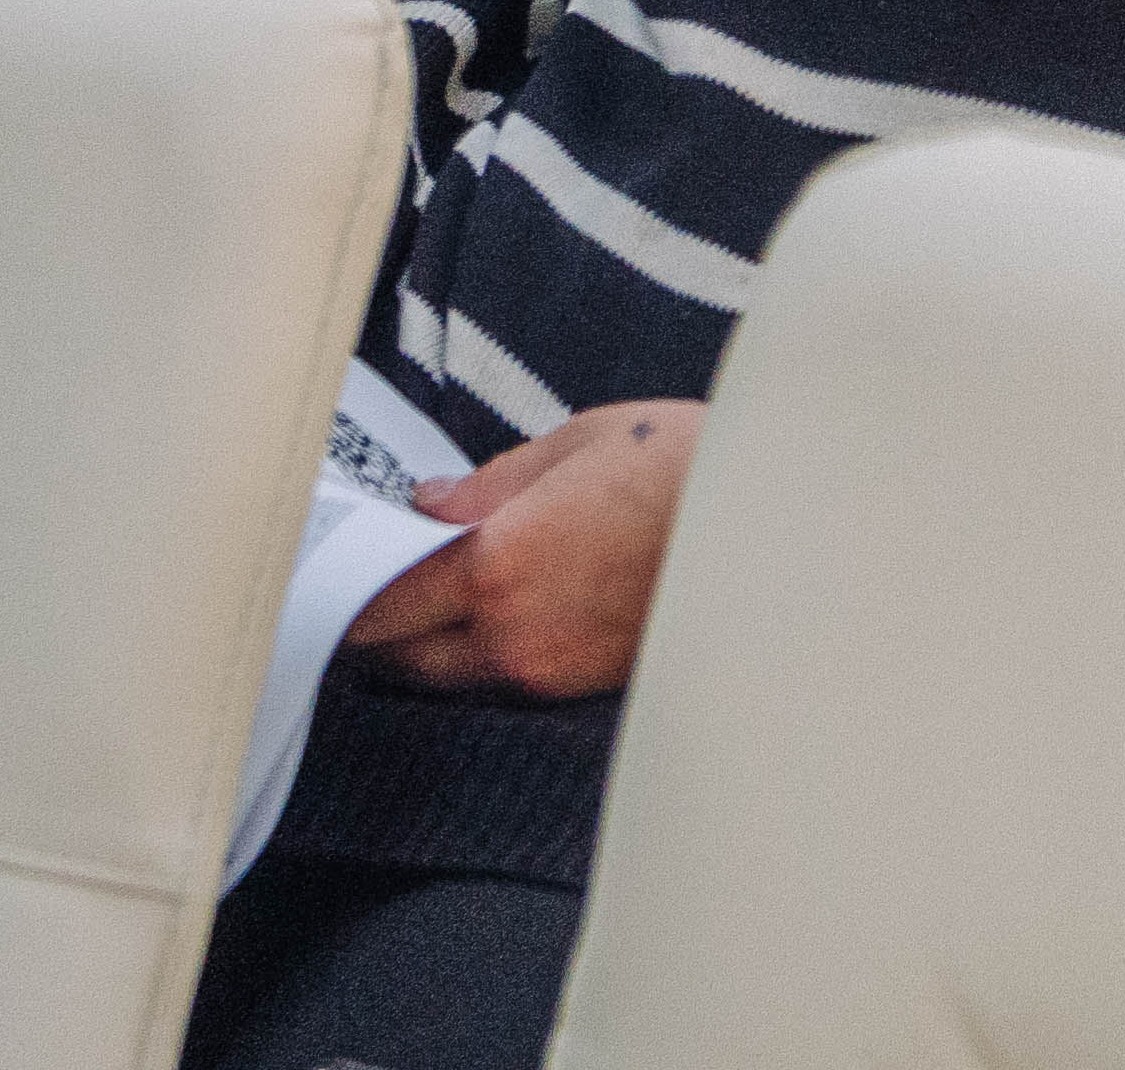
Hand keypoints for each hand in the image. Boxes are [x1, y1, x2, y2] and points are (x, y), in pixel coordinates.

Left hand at [343, 399, 708, 697]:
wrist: (784, 520)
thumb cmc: (692, 466)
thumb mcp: (582, 440)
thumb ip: (491, 481)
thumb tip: (433, 504)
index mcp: (499, 564)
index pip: (379, 603)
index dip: (346, 590)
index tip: (339, 568)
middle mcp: (515, 633)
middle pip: (402, 658)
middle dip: (382, 627)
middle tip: (383, 586)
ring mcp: (552, 669)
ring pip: (454, 678)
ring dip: (436, 645)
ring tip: (449, 597)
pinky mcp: (588, 684)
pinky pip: (510, 681)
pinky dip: (492, 655)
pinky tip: (515, 611)